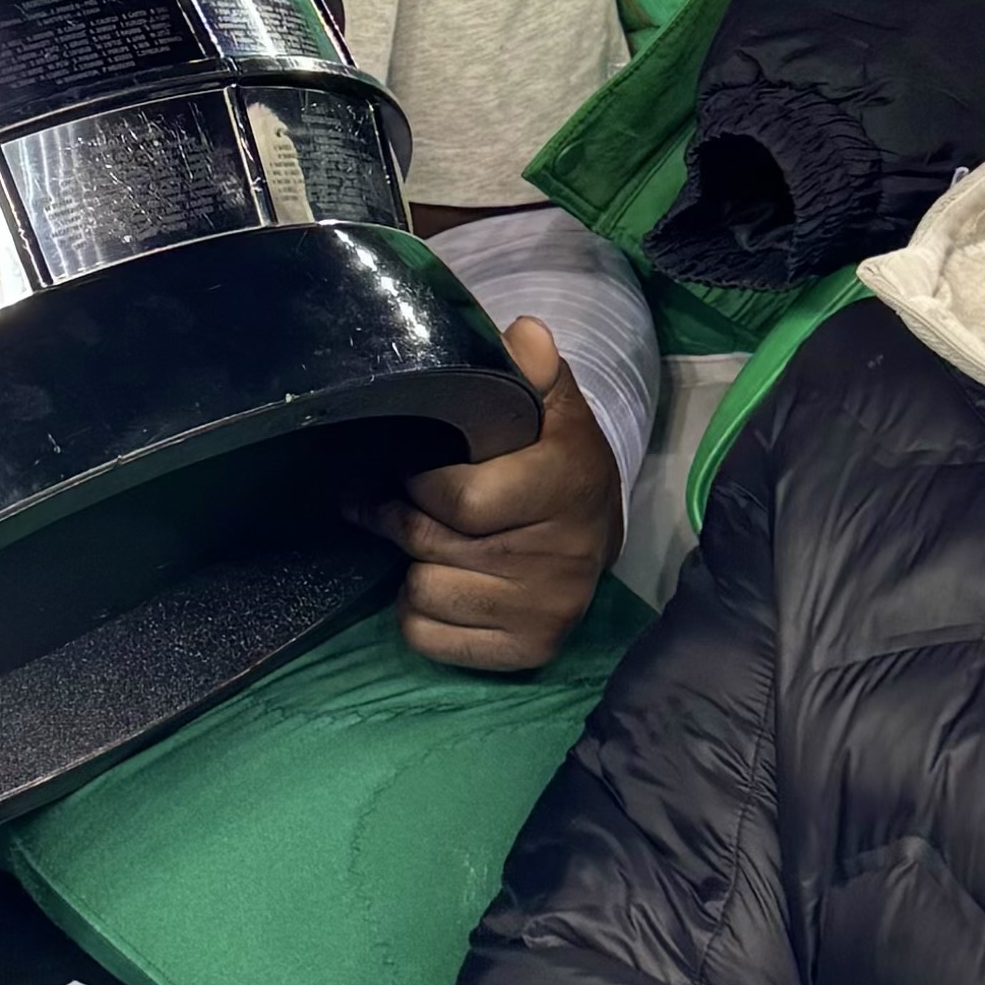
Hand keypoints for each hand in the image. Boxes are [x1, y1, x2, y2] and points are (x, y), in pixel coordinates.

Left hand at [386, 317, 617, 673]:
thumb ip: (535, 369)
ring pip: (423, 593)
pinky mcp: (530, 651)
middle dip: (399, 519)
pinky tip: (442, 585)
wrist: (596, 529)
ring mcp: (546, 610)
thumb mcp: (552, 408)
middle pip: (432, 546)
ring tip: (425, 544)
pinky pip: (430, 639)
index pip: (462, 501)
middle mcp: (561, 558)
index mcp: (567, 486)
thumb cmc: (557, 460)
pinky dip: (421, 614)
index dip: (420, 483)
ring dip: (413, 567)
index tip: (408, 466)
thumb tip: (524, 334)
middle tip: (387, 499)